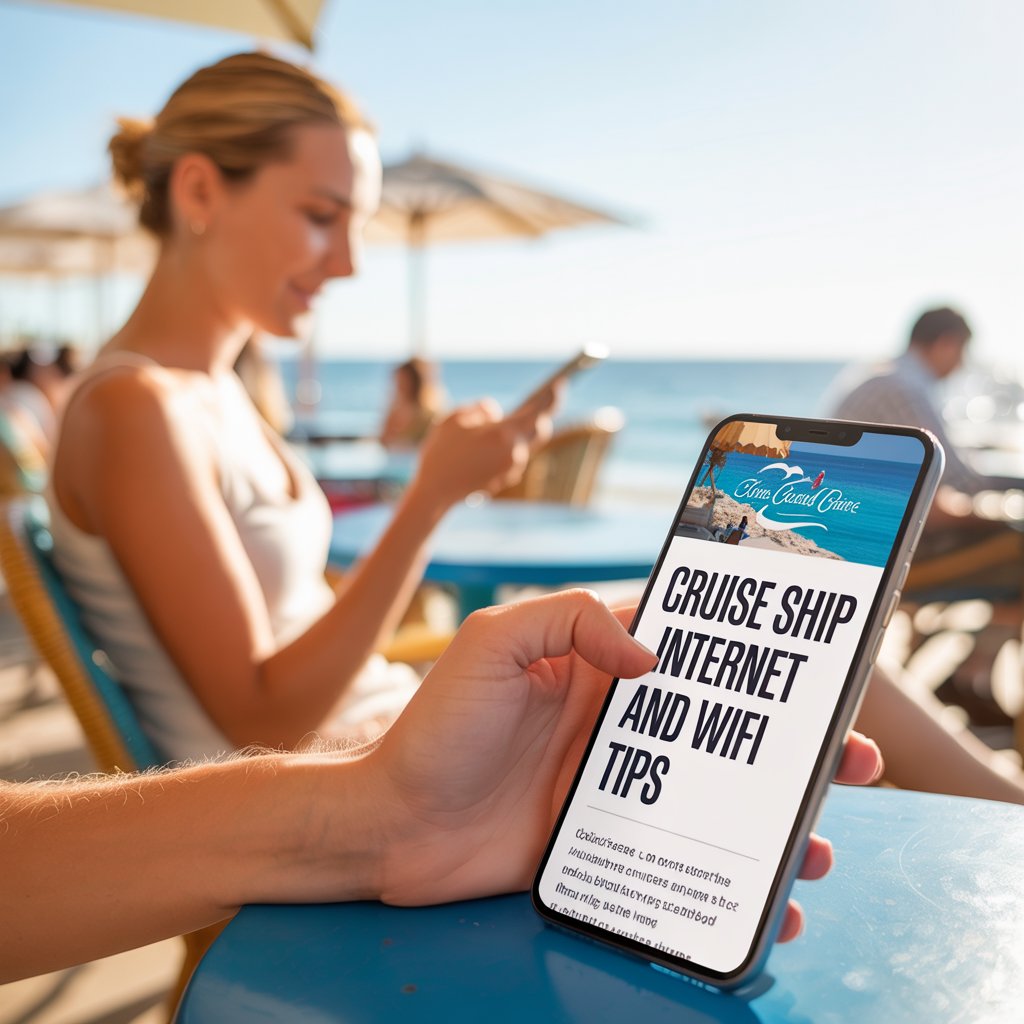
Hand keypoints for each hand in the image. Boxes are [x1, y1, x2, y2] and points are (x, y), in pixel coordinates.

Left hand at [368, 591, 882, 945]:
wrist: (392, 827)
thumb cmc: (435, 728)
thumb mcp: (492, 645)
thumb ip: (568, 622)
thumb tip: (652, 656)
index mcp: (594, 662)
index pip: (686, 643)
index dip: (746, 648)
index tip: (809, 659)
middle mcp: (616, 719)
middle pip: (722, 723)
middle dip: (788, 738)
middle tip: (850, 756)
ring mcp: (616, 782)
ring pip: (716, 789)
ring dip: (773, 810)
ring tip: (819, 833)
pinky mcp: (606, 837)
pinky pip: (681, 848)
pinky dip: (727, 868)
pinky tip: (764, 893)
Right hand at [413, 392, 556, 506]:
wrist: (435, 491)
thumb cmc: (442, 452)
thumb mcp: (455, 419)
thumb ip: (480, 409)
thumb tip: (496, 412)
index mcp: (504, 435)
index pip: (538, 412)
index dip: (551, 397)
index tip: (560, 384)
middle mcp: (515, 454)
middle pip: (540, 429)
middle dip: (540, 415)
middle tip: (541, 399)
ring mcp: (512, 469)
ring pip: (525, 444)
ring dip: (519, 431)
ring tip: (512, 419)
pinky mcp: (505, 479)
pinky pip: (514, 456)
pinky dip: (509, 446)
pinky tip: (497, 441)